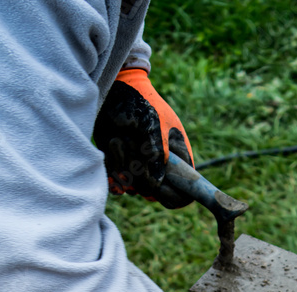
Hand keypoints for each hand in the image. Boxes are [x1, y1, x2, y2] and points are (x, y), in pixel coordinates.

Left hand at [94, 68, 193, 208]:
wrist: (114, 90)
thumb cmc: (141, 103)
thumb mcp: (153, 125)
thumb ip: (157, 154)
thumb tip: (157, 185)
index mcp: (177, 159)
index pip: (185, 192)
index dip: (174, 196)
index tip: (159, 187)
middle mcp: (159, 169)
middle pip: (154, 194)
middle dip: (141, 177)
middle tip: (134, 152)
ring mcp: (139, 170)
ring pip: (133, 188)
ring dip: (123, 166)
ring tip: (120, 140)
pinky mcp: (121, 167)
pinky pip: (117, 184)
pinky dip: (111, 170)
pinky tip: (112, 150)